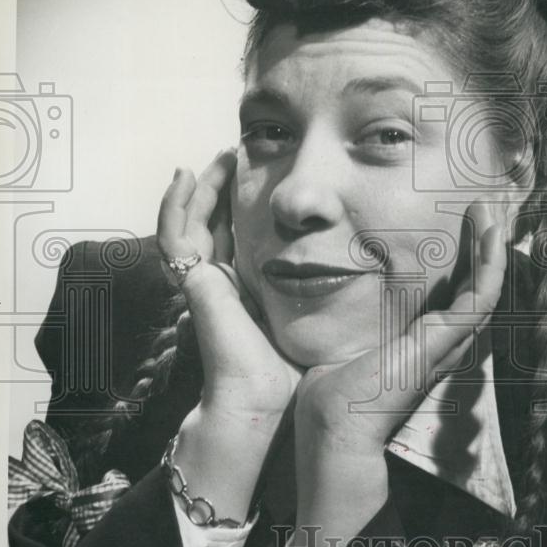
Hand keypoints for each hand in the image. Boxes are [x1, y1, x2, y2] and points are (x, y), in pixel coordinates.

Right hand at [157, 148, 301, 519]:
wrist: (266, 395)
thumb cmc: (298, 361)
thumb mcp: (319, 309)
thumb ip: (334, 284)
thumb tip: (373, 254)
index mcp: (250, 284)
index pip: (241, 232)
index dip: (246, 200)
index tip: (266, 169)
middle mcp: (223, 278)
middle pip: (214, 220)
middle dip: (223, 184)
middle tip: (238, 151)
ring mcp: (202, 278)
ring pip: (189, 220)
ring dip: (201, 185)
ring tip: (219, 155)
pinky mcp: (191, 280)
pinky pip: (172, 233)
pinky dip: (175, 204)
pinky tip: (187, 175)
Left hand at [287, 201, 507, 546]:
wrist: (333, 428)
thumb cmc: (329, 397)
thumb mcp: (341, 346)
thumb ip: (345, 327)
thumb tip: (322, 303)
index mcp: (419, 347)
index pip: (452, 301)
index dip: (462, 267)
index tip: (458, 231)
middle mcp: (440, 345)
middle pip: (475, 292)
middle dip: (483, 252)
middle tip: (483, 212)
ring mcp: (445, 343)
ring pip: (485, 289)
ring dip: (491, 249)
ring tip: (489, 212)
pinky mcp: (444, 340)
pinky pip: (481, 295)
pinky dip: (490, 262)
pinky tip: (490, 232)